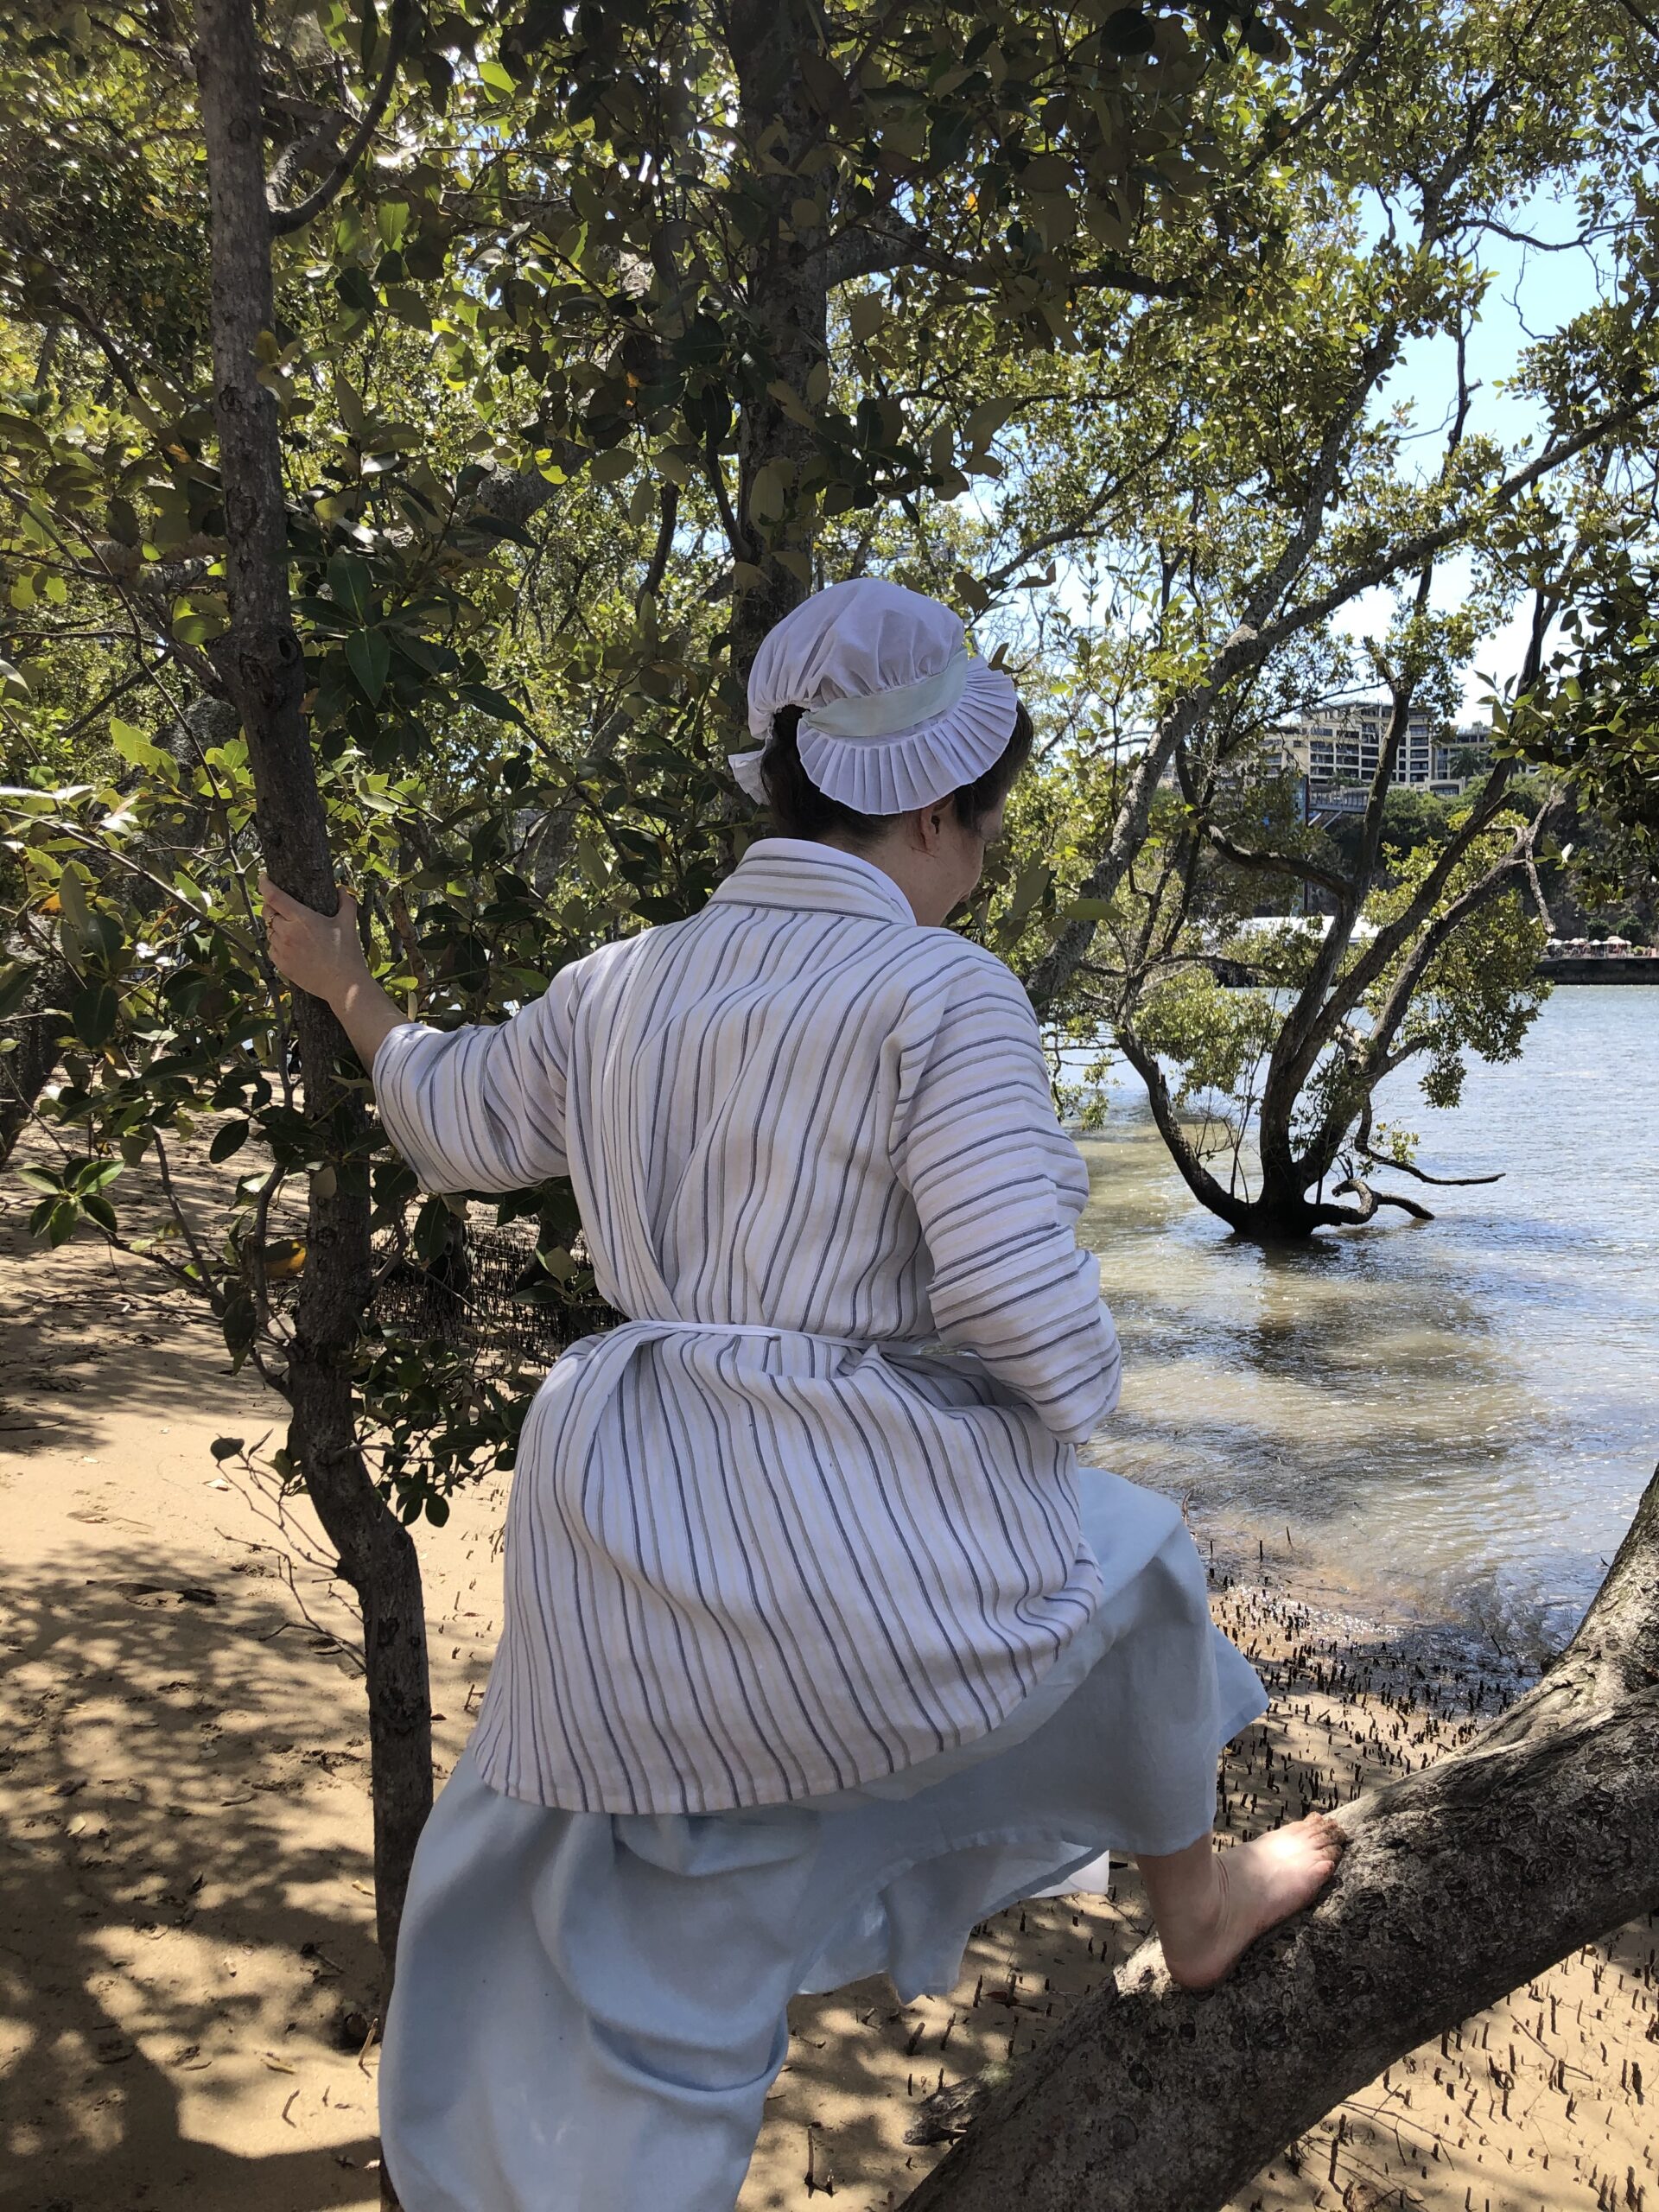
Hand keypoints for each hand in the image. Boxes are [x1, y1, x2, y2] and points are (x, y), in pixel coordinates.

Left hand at [260, 872, 371, 1005]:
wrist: (343, 984)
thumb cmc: (347, 954)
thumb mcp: (348, 923)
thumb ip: (346, 902)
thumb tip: (342, 889)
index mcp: (301, 918)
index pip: (274, 896)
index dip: (265, 884)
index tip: (263, 878)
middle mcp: (287, 932)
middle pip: (267, 913)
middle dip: (271, 907)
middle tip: (281, 908)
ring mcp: (282, 950)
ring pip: (269, 932)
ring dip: (275, 928)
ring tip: (290, 930)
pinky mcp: (281, 965)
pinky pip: (271, 949)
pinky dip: (277, 945)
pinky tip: (291, 947)